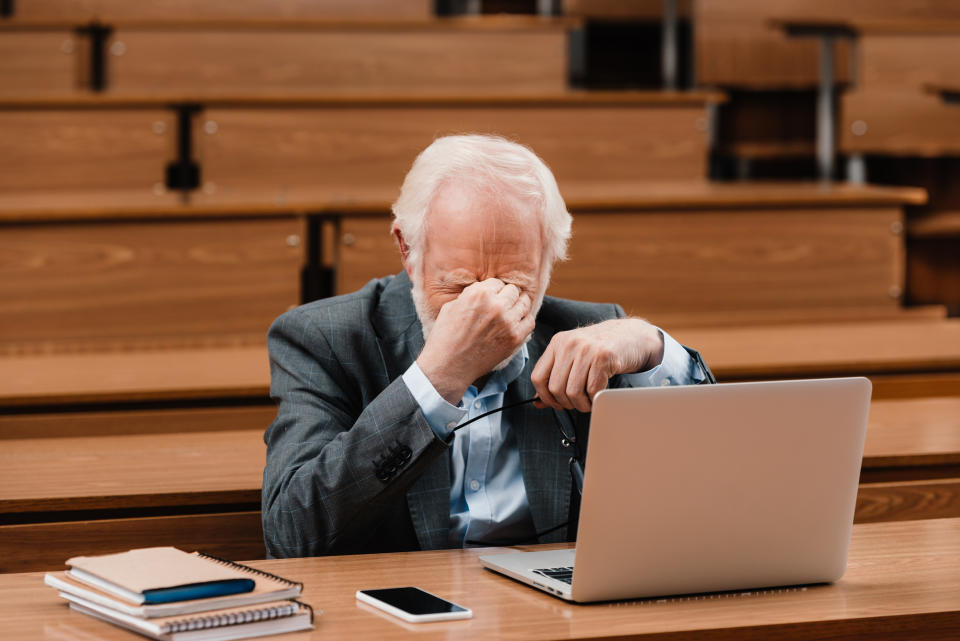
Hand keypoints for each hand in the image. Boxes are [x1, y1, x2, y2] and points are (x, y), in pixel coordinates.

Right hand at [417, 279, 534, 403]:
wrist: (448, 366)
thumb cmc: (445, 337)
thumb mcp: (451, 306)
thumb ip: (470, 294)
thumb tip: (484, 289)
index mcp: (479, 294)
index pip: (497, 282)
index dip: (493, 290)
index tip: (491, 298)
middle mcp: (496, 305)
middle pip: (513, 290)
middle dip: (506, 296)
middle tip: (501, 305)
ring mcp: (508, 322)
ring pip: (524, 303)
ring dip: (517, 306)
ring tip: (510, 313)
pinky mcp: (515, 338)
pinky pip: (529, 322)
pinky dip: (524, 320)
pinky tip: (515, 324)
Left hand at [531, 318, 663, 411]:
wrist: (630, 336)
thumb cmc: (600, 350)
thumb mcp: (574, 357)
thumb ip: (555, 377)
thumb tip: (538, 403)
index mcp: (557, 343)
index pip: (538, 377)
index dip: (545, 397)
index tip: (556, 403)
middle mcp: (569, 344)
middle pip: (555, 388)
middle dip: (566, 403)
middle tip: (577, 403)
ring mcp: (586, 349)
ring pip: (572, 392)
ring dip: (581, 404)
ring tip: (588, 401)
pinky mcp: (604, 357)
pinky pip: (592, 389)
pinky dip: (594, 399)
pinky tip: (598, 395)